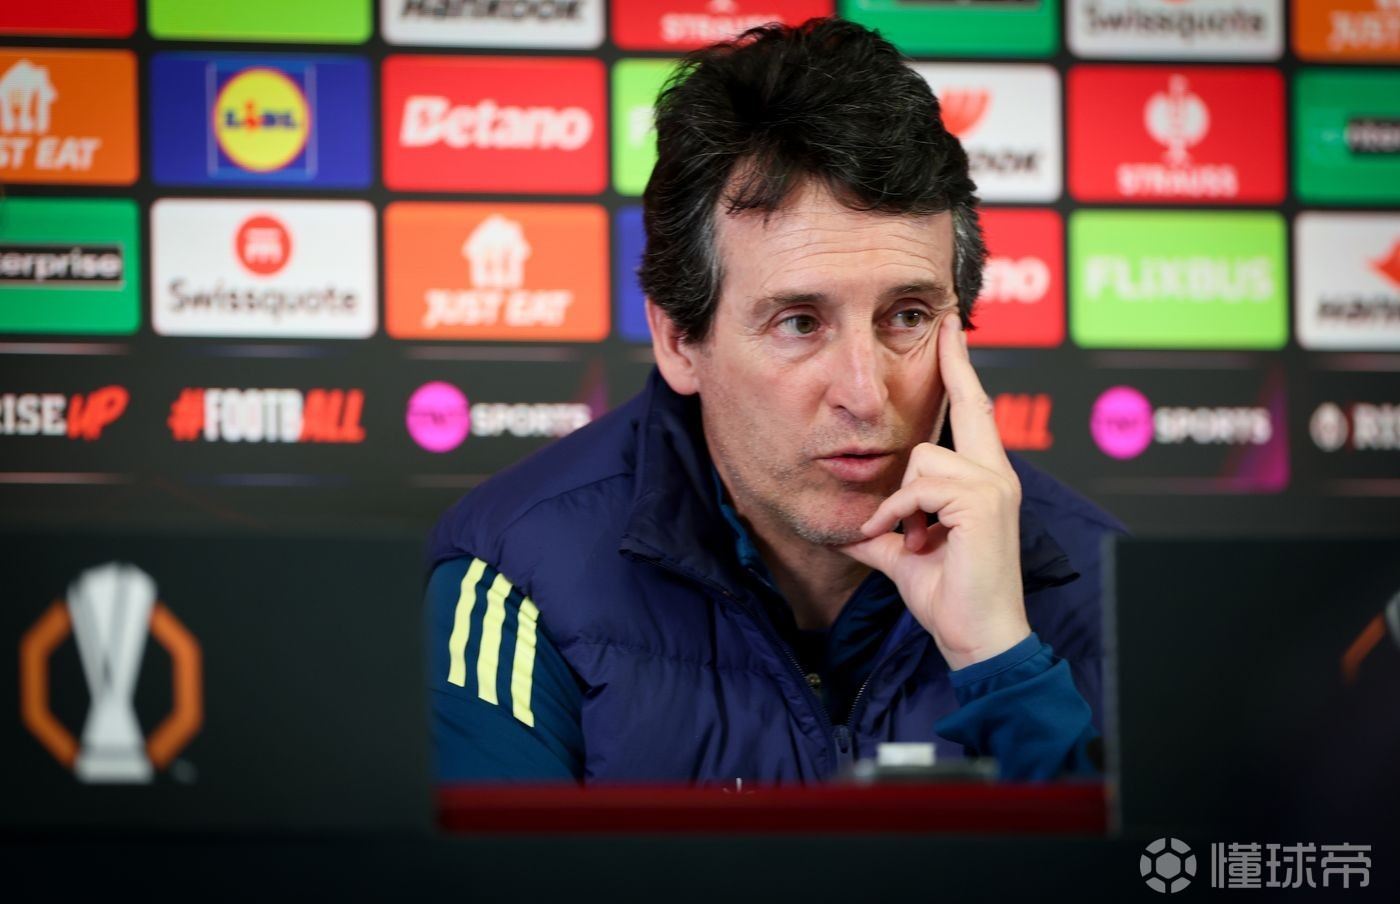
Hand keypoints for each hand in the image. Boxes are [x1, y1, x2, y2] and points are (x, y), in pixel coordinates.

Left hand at [839, 314, 1028, 669]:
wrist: (978, 636)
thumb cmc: (951, 598)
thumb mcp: (906, 554)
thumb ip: (884, 532)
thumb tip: (850, 528)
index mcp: (985, 481)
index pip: (975, 413)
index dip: (961, 371)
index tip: (951, 333)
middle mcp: (997, 474)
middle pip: (967, 407)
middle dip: (955, 364)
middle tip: (946, 322)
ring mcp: (993, 484)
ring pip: (923, 457)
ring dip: (903, 502)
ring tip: (915, 538)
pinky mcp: (981, 499)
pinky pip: (918, 487)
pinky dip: (900, 516)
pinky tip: (911, 542)